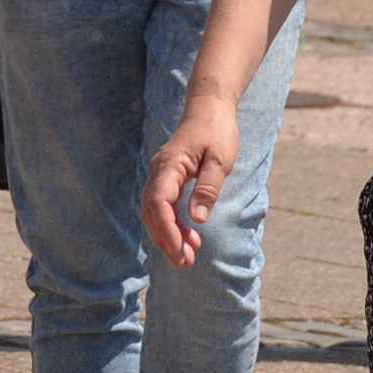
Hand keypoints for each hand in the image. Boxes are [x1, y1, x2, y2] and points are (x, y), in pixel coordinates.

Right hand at [143, 97, 241, 267]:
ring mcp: (160, 175)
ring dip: (168, 236)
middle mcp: (159, 171)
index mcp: (170, 165)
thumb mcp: (221, 160)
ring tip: (188, 257)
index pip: (159, 202)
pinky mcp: (166, 180)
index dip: (167, 230)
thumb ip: (208, 188)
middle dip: (166, 240)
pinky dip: (172, 225)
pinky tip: (188, 238)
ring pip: (155, 212)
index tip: (180, 251)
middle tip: (185, 263)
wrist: (210, 108)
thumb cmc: (217, 131)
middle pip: (152, 212)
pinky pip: (162, 207)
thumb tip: (197, 219)